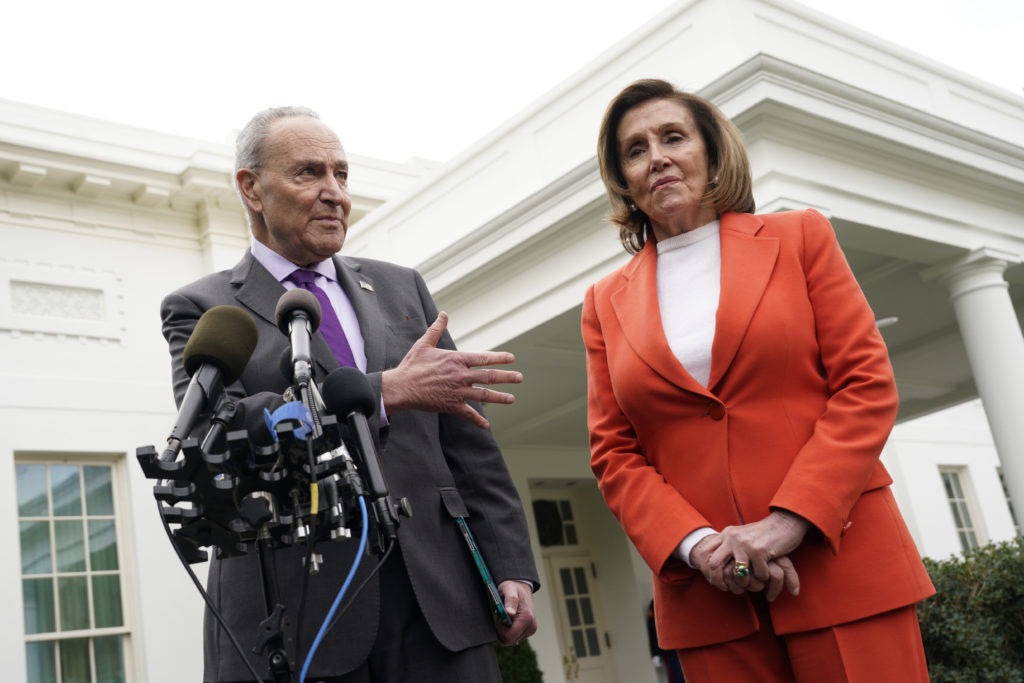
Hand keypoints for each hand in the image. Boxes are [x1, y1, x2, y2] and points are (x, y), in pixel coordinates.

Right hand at [381, 312, 522, 427]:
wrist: (402, 387)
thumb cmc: (412, 365)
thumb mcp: (424, 344)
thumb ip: (437, 329)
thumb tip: (443, 314)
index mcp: (456, 360)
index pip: (483, 358)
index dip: (499, 358)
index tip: (511, 358)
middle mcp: (461, 376)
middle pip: (489, 376)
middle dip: (506, 377)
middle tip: (520, 378)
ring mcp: (458, 392)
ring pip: (483, 395)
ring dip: (499, 397)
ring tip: (512, 399)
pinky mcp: (451, 405)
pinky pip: (468, 414)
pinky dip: (477, 420)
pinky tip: (486, 425)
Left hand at [496, 580, 537, 645]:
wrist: (520, 587)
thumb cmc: (513, 588)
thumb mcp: (509, 590)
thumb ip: (510, 601)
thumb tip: (510, 613)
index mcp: (527, 618)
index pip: (509, 636)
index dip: (500, 630)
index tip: (499, 618)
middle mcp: (531, 626)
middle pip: (510, 641)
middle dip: (502, 631)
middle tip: (501, 617)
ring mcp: (531, 630)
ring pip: (511, 640)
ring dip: (505, 630)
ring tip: (505, 617)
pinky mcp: (529, 631)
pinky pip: (514, 637)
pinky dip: (509, 630)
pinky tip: (509, 620)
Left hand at [692, 534, 799, 600]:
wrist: (785, 522)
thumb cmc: (764, 534)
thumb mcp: (742, 536)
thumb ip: (730, 545)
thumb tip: (714, 564)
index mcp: (726, 534)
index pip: (706, 552)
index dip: (708, 569)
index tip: (716, 581)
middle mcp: (732, 537)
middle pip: (714, 563)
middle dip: (718, 580)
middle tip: (727, 589)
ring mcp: (744, 543)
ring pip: (737, 572)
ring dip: (745, 582)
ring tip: (751, 584)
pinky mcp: (759, 550)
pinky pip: (758, 573)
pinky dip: (763, 576)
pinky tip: (766, 572)